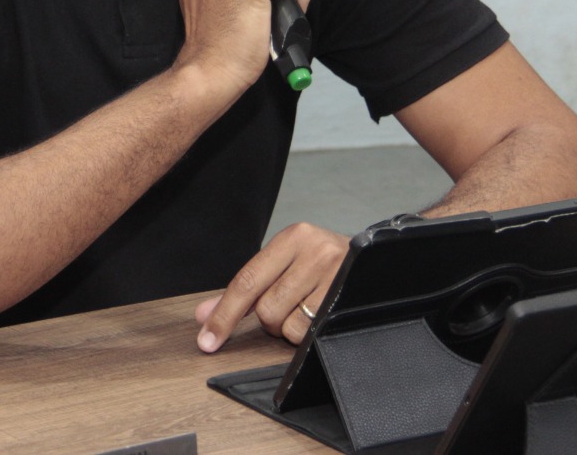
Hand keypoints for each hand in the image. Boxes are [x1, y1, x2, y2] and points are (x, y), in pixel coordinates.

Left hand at [193, 222, 348, 352]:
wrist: (372, 263)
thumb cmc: (321, 265)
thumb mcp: (283, 265)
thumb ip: (243, 291)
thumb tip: (204, 315)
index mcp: (292, 237)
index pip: (247, 281)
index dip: (224, 315)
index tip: (207, 340)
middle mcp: (314, 250)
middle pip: (266, 308)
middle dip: (269, 319)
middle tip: (287, 306)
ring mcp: (335, 273)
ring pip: (287, 324)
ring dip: (289, 327)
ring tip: (305, 309)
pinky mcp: (348, 297)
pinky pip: (309, 333)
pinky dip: (306, 334)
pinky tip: (317, 316)